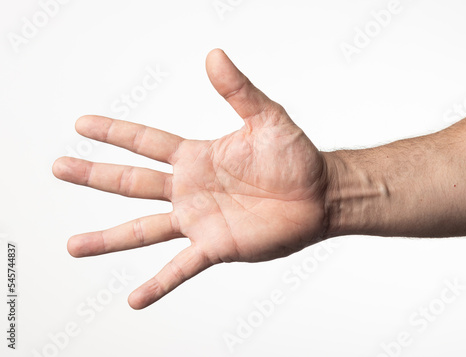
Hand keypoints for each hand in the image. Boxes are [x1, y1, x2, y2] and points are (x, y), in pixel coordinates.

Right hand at [53, 49, 331, 308]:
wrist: (320, 195)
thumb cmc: (296, 156)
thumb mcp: (266, 117)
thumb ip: (238, 90)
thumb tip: (214, 55)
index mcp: (196, 157)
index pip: (145, 141)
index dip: (113, 132)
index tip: (81, 124)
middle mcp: (190, 189)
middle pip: (131, 181)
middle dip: (94, 175)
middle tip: (59, 167)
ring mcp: (199, 220)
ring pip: (143, 229)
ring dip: (108, 238)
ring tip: (74, 246)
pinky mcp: (215, 246)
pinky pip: (180, 268)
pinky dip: (158, 284)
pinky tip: (134, 299)